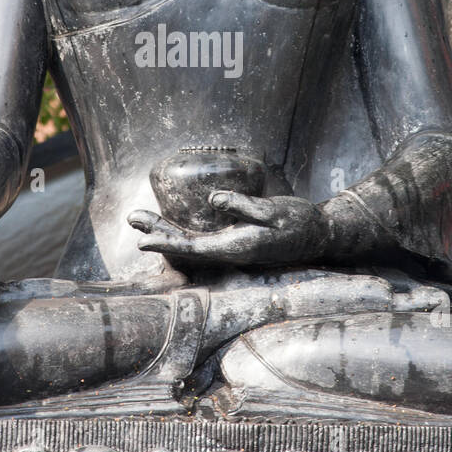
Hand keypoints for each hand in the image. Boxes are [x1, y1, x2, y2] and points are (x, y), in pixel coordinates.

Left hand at [128, 191, 328, 266]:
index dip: (164, 241)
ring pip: (191, 244)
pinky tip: (173, 225)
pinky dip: (183, 233)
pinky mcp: (235, 242)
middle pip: (185, 246)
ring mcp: (232, 248)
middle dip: (158, 233)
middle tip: (133, 218)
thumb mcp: (273, 211)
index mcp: (235, 247)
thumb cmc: (297, 222)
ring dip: (167, 233)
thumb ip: (243, 206)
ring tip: (144, 220)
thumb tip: (212, 199)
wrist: (318, 235)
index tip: (141, 237)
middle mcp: (229, 252)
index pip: (191, 247)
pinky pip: (201, 241)